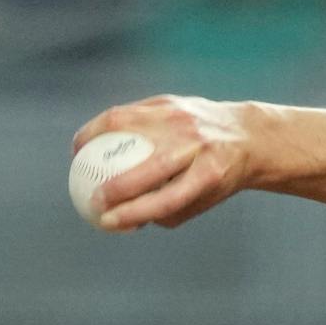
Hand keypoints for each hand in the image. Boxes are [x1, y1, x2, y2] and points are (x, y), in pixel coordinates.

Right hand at [71, 96, 256, 230]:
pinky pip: (127, 113)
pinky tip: (89, 138)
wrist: (246, 135)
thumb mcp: (206, 198)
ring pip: (128, 126)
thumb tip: (126, 219)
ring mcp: (181, 119)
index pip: (168, 199)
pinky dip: (103, 126)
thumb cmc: (219, 174)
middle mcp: (195, 144)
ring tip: (79, 159)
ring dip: (95, 142)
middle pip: (149, 168)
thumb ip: (170, 211)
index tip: (108, 222)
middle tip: (91, 201)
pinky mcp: (169, 102)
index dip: (134, 212)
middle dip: (115, 188)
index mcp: (209, 174)